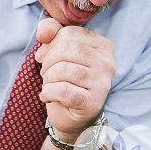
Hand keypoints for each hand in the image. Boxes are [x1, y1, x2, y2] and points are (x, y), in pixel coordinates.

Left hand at [35, 18, 114, 141]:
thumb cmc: (66, 80)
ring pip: (63, 70)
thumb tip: (43, 32)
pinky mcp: (93, 102)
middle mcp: (107, 62)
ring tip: (49, 85)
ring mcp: (102, 83)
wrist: (72, 118)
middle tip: (45, 73)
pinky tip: (48, 96)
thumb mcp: (58, 51)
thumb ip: (51, 32)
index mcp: (103, 45)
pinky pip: (62, 90)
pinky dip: (48, 92)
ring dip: (48, 78)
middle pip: (65, 49)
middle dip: (47, 61)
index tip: (43, 57)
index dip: (50, 44)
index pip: (69, 33)